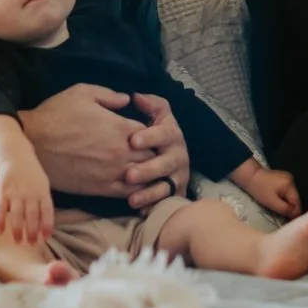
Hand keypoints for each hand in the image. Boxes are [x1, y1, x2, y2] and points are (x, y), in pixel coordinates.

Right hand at [0, 116, 53, 245]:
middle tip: (31, 244)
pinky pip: (0, 208)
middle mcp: (30, 193)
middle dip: (32, 231)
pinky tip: (0, 231)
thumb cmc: (32, 175)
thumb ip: (44, 203)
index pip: (47, 211)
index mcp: (42, 192)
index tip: (45, 238)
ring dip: (17, 229)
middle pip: (32, 215)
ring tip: (18, 242)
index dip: (47, 224)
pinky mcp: (2, 191)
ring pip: (17, 214)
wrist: (16, 156)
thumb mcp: (43, 185)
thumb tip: (46, 227)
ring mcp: (15, 192)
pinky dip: (0, 220)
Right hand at [17, 85, 182, 205]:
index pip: (152, 133)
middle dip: (153, 153)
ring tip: (143, 169)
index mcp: (120, 127)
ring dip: (146, 173)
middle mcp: (120, 152)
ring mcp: (111, 172)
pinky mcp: (99, 189)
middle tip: (148, 151)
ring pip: (144, 177)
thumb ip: (109, 95)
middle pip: (152, 156)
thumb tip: (128, 99)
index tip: (146, 132)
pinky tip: (133, 185)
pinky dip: (135, 190)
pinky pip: (128, 193)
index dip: (152, 132)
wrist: (31, 144)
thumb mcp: (83, 93)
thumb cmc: (55, 115)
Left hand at [123, 93, 190, 210]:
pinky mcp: (174, 193)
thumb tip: (136, 96)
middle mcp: (177, 156)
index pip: (164, 133)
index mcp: (171, 134)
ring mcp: (177, 176)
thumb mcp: (156, 115)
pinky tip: (140, 211)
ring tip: (132, 199)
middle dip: (148, 170)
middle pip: (166, 164)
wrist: (166, 155)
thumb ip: (150, 104)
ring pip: (166, 187)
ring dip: (149, 193)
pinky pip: (164, 203)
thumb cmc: (154, 133)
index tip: (132, 140)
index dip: (150, 136)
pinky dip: (153, 207)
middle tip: (129, 175)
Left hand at [232, 161, 301, 217]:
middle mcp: (291, 180)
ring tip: (284, 212)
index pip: (297, 202)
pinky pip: (287, 191)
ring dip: (288, 204)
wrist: (250, 176)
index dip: (295, 213)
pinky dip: (285, 198)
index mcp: (289, 185)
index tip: (292, 222)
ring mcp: (287, 178)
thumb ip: (284, 209)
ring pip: (291, 195)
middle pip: (295, 198)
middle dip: (292, 208)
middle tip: (288, 219)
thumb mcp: (271, 202)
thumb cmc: (259, 190)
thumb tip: (295, 214)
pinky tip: (280, 203)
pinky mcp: (283, 179)